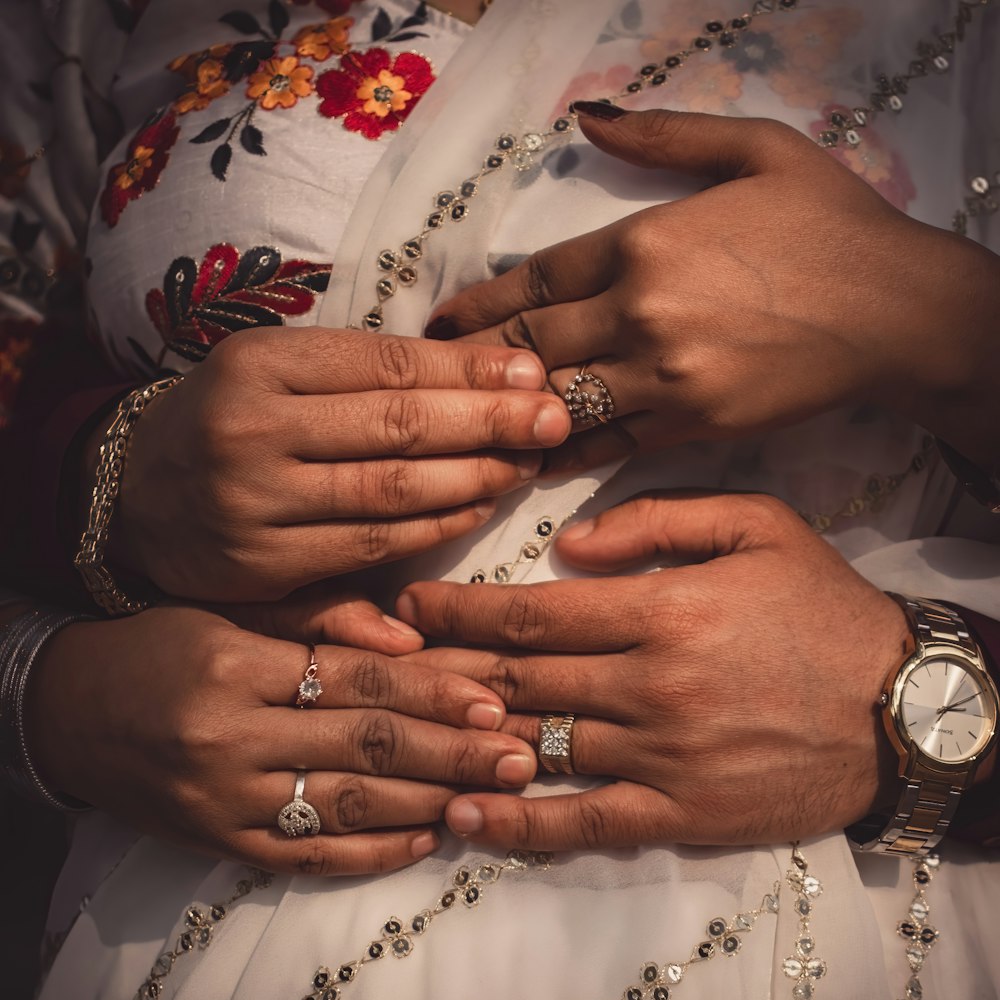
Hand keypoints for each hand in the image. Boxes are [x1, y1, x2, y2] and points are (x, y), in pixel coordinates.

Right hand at [26, 603, 538, 875]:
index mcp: (236, 663)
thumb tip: (412, 635)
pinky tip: (426, 839)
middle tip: (521, 756)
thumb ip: (320, 617)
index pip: (355, 677)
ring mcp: (224, 800)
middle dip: (451, 752)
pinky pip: (308, 855)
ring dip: (428, 802)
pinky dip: (372, 850)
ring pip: (346, 805)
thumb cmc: (162, 645)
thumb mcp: (231, 610)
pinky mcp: (220, 845)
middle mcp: (229, 737)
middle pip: (364, 746)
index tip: (494, 699)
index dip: (432, 688)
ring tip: (492, 796)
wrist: (69, 713)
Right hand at [107, 327, 569, 600]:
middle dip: (490, 422)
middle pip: (398, 426)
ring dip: (474, 478)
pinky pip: (371, 547)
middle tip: (556, 420)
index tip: (534, 373)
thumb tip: (490, 370)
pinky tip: (478, 510)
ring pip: (391, 490)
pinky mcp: (261, 568)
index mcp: (259, 363)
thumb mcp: (279, 374)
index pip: (387, 363)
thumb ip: (367, 374)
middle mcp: (251, 429)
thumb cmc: (230, 421)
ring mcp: (253, 503)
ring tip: (527, 463)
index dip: (470, 370)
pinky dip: (434, 529)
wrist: (133, 495)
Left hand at [394, 491, 908, 851]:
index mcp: (663, 610)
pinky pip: (582, 822)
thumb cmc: (824, 609)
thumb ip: (660, 517)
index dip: (458, 609)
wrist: (902, 709)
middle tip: (380, 663)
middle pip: (519, 676)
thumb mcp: (759, 525)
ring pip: (538, 742)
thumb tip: (571, 544)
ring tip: (399, 728)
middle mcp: (650, 685)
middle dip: (441, 667)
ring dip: (462, 737)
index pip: (531, 610)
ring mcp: (661, 757)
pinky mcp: (680, 814)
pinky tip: (462, 814)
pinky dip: (517, 822)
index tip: (406, 607)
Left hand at [426, 107, 999, 472]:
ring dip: (505, 411)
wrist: (897, 312)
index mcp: (645, 242)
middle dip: (475, 361)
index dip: (479, 303)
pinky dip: (561, 451)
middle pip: (531, 342)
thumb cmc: (829, 226)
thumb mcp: (756, 150)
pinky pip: (607, 443)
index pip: (534, 278)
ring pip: (558, 398)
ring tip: (459, 425)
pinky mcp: (690, 427)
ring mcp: (663, 378)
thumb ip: (663, 135)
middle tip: (429, 379)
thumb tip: (586, 118)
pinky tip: (525, 459)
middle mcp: (640, 314)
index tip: (441, 321)